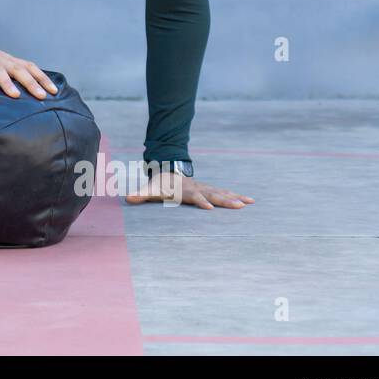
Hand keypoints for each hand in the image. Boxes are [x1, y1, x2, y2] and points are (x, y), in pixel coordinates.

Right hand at [0, 31, 57, 99]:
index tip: (54, 91)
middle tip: (41, 96)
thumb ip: (11, 73)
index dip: (42, 78)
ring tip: (15, 95)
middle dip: (31, 83)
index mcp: (7, 60)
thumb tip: (29, 90)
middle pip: (17, 69)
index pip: (29, 67)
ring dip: (6, 82)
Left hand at [124, 173, 254, 208]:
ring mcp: (206, 188)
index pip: (195, 197)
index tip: (210, 208)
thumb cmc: (160, 184)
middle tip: (240, 206)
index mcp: (186, 190)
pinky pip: (226, 193)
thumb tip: (128, 199)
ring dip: (236, 198)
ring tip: (250, 203)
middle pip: (214, 195)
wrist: (168, 170)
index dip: (201, 202)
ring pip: (223, 193)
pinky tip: (249, 201)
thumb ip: (141, 194)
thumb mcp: (150, 189)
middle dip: (226, 201)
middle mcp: (199, 188)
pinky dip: (237, 196)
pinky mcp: (211, 190)